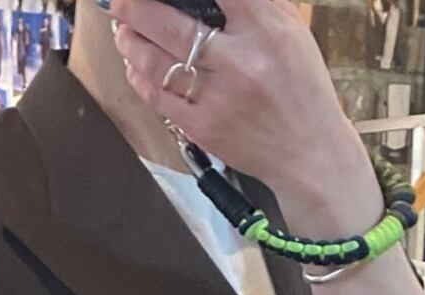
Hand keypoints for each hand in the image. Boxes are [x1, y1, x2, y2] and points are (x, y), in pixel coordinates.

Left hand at [109, 0, 377, 232]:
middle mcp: (239, 62)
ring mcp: (215, 98)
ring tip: (121, 29)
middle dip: (137, 10)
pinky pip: (158, 97)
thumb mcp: (291, 32)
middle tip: (118, 2)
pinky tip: (133, 63)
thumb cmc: (298, 84)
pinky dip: (139, 77)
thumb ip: (256, 6)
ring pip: (157, 64)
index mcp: (267, 30)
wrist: (305, 149)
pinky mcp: (200, 128)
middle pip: (173, 28)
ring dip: (131, 44)